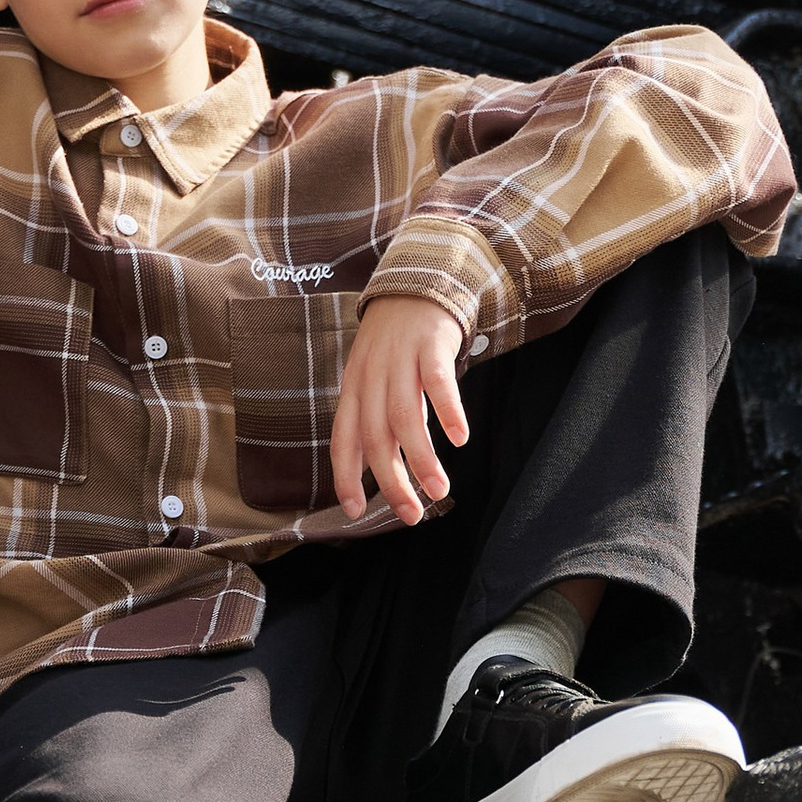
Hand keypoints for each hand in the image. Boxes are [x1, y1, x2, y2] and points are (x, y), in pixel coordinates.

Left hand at [330, 295, 469, 523]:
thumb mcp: (372, 380)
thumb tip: (378, 470)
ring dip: (422, 458)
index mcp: (353, 390)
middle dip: (391, 482)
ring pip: (405, 416)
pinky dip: (448, 410)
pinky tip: (459, 438)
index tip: (355, 512)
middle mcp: (371, 378)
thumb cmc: (393, 345)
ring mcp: (399, 360)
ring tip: (439, 491)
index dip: (346, 477)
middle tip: (411, 515)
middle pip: (375, 437)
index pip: (342, 440)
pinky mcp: (429, 344)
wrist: (414, 285)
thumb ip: (374, 419)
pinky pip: (436, 381)